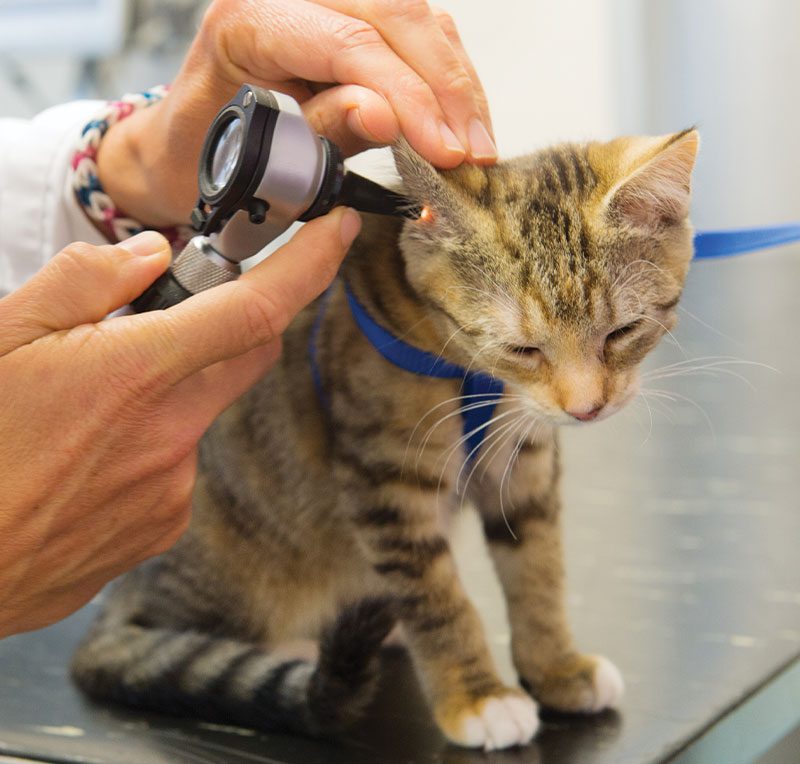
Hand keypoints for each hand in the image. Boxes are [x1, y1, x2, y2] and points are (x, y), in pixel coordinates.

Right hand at [0, 207, 359, 636]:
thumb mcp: (2, 336)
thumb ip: (84, 282)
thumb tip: (152, 257)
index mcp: (135, 374)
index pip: (255, 309)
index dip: (310, 265)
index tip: (339, 230)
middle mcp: (171, 434)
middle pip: (248, 356)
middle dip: (234, 323)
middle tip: (167, 319)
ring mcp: (173, 489)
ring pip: (201, 415)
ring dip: (166, 396)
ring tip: (85, 414)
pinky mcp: (162, 527)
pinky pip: (177, 468)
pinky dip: (150, 447)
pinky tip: (87, 461)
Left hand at [98, 0, 494, 227]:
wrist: (183, 149)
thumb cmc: (202, 158)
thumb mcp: (254, 159)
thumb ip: (322, 132)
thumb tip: (388, 116)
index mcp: (248, 20)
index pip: (347, 42)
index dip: (407, 96)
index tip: (443, 150)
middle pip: (395, 14)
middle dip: (445, 89)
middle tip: (473, 154)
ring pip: (415, 16)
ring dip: (455, 84)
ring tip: (477, 147)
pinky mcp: (345, 18)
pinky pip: (413, 31)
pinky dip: (444, 77)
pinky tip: (461, 120)